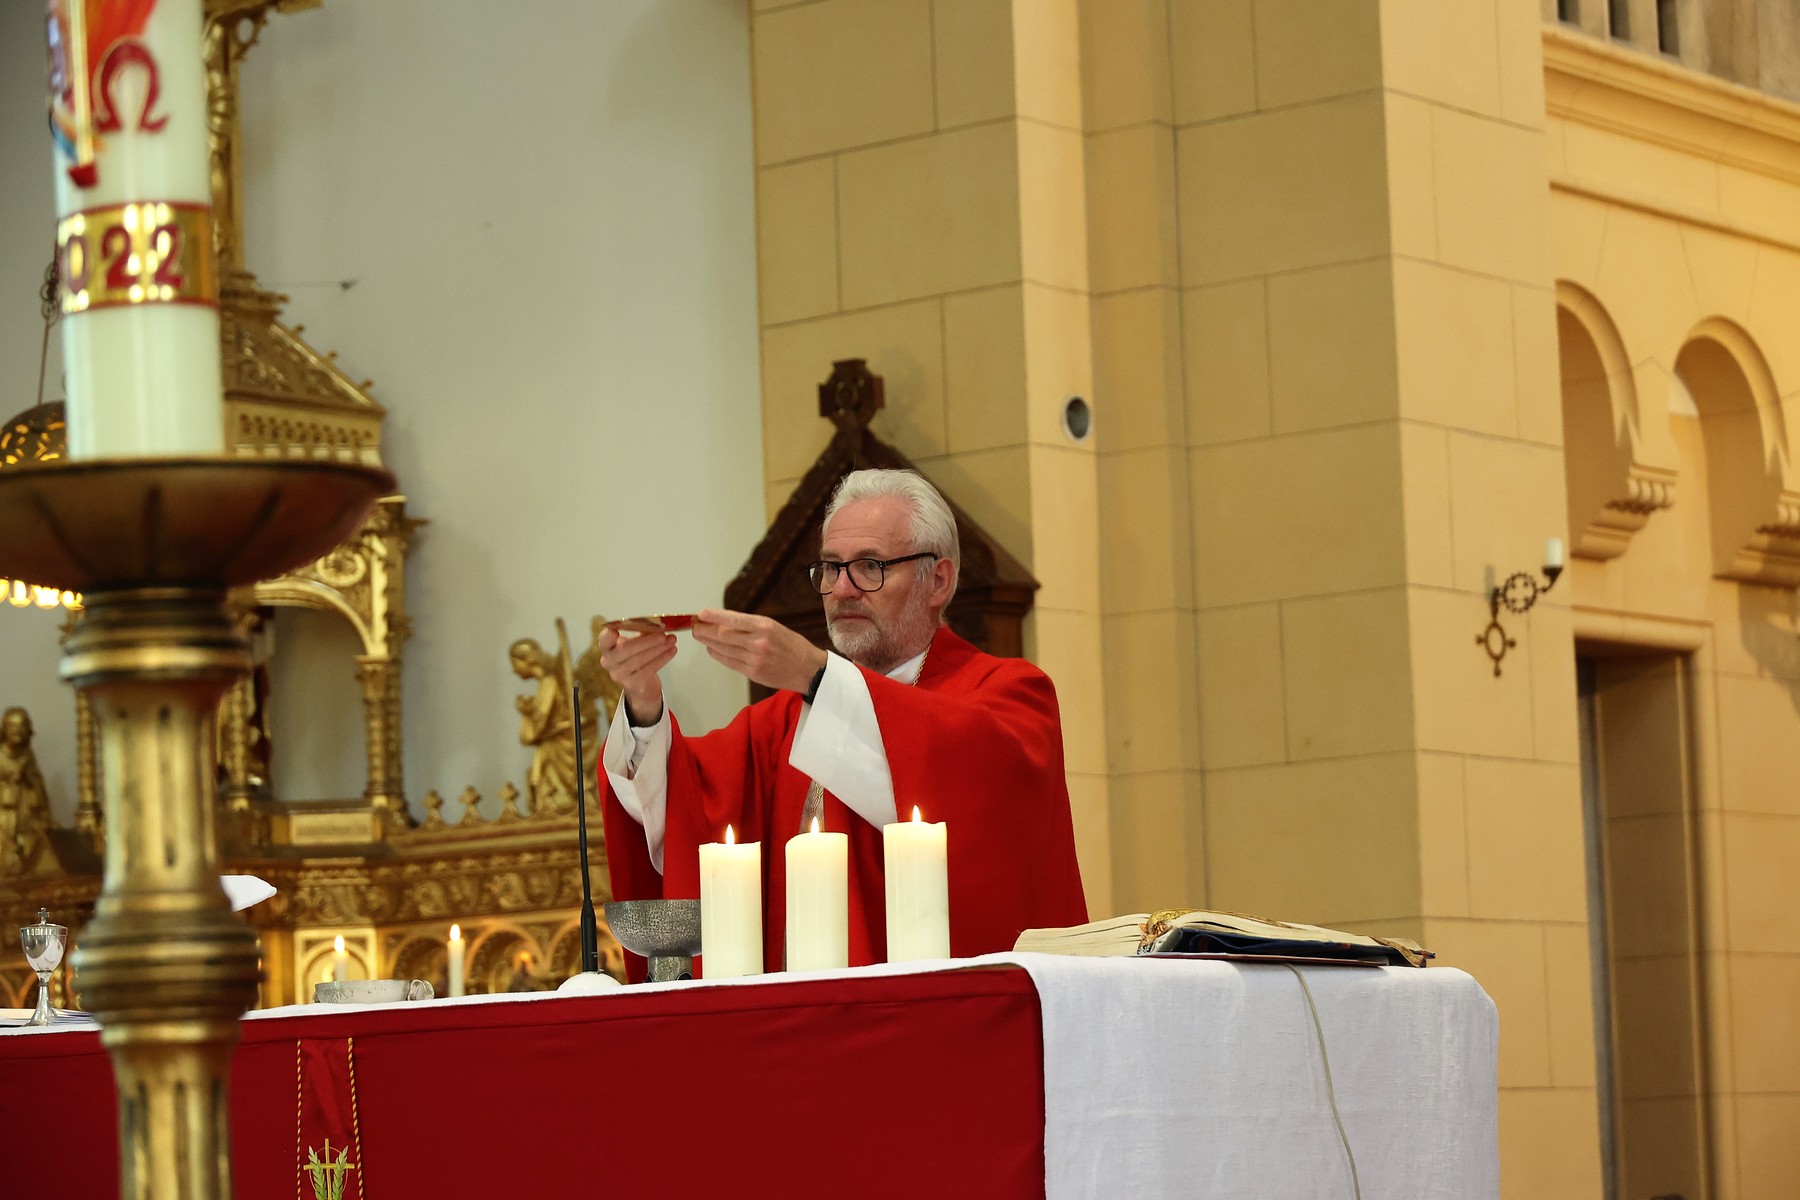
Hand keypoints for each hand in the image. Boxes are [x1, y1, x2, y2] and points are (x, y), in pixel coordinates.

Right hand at [596, 624, 675, 724]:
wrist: (641, 684)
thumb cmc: (636, 657)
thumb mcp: (635, 643)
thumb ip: (642, 632)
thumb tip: (658, 625)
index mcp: (607, 648)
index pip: (604, 640)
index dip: (608, 636)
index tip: (616, 630)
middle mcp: (609, 662)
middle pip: (626, 649)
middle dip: (647, 641)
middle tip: (663, 635)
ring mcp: (619, 675)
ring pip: (639, 660)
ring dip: (658, 649)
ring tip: (671, 641)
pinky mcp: (632, 684)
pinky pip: (648, 670)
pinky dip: (662, 659)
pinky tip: (671, 651)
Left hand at [690, 608, 827, 693]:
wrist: (808, 669)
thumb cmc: (792, 645)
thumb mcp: (774, 627)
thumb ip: (750, 625)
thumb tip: (724, 622)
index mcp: (765, 626)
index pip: (733, 620)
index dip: (714, 616)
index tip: (701, 613)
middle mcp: (759, 642)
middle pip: (723, 635)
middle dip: (705, 630)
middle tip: (695, 626)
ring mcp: (755, 659)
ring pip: (723, 649)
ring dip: (708, 642)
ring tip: (700, 635)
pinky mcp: (753, 673)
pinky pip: (729, 662)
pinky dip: (718, 654)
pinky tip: (712, 649)